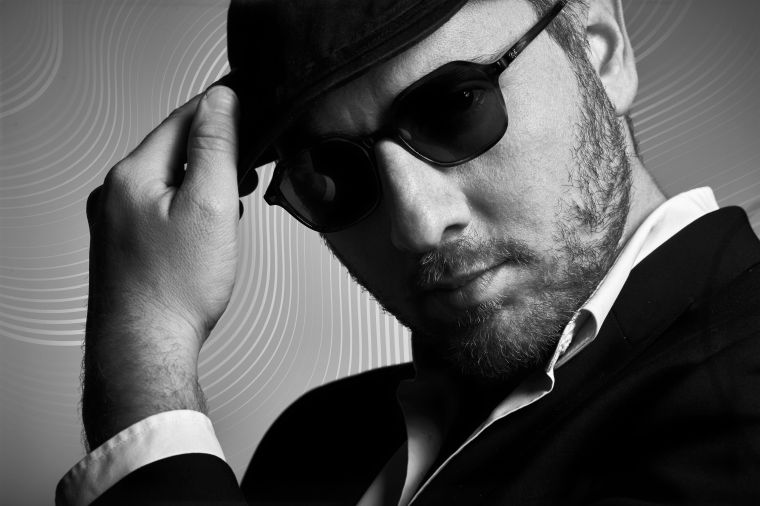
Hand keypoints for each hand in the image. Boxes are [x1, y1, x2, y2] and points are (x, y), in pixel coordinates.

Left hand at [83, 86, 240, 449]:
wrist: (145, 347)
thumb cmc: (175, 289)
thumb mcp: (210, 205)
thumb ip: (215, 147)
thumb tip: (221, 99)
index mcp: (132, 175)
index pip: (182, 118)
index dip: (221, 108)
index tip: (251, 101)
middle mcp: (115, 193)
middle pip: (173, 148)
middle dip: (216, 149)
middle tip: (252, 158)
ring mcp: (116, 220)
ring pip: (168, 180)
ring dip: (203, 179)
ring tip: (236, 196)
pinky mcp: (125, 244)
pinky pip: (160, 207)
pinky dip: (188, 205)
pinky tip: (208, 225)